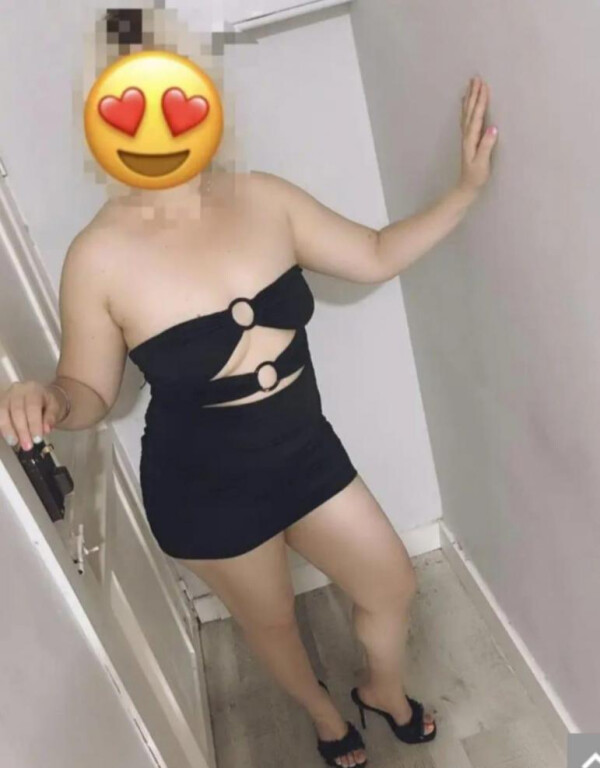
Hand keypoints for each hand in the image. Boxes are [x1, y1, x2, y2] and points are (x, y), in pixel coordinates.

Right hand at [0, 381, 65, 450]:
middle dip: (22, 430)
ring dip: (8, 430)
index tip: (37, 439)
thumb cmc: (48, 403)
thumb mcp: (55, 408)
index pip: (32, 407)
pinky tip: (7, 438)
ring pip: (3, 413)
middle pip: (17, 411)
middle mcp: (17, 390)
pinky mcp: (0, 403)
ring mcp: (6, 396)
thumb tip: (46, 430)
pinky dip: (2, 427)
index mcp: (33, 389)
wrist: (40, 396)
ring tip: (14, 443)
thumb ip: (51, 417)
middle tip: (27, 446)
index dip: (34, 424)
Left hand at [458, 76, 497, 194]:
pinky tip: (466, 103)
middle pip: (470, 111)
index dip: (481, 101)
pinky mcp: (468, 140)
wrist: (465, 187)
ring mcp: (466, 137)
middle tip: (476, 78)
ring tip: (471, 84)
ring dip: (470, 98)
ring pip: (467, 113)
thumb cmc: (476, 177)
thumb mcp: (483, 163)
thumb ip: (487, 146)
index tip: (484, 86)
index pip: (477, 116)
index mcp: (471, 139)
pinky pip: (466, 119)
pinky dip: (467, 108)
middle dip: (474, 94)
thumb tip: (493, 128)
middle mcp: (467, 136)